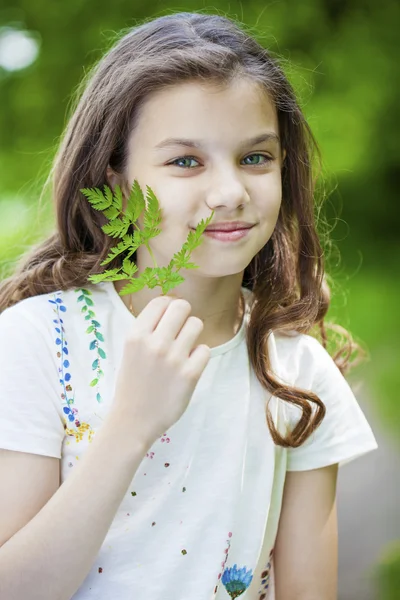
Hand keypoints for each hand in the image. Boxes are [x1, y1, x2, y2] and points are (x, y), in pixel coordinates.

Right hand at [111, 295, 210, 446]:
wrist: (133, 420)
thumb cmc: (133, 383)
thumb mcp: (131, 350)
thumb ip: (148, 328)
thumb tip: (172, 304)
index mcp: (136, 335)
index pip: (161, 301)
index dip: (169, 306)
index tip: (169, 319)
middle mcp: (154, 343)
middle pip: (182, 306)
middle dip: (183, 316)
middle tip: (180, 331)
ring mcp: (173, 359)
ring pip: (196, 324)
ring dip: (193, 335)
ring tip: (184, 349)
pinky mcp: (190, 375)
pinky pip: (205, 349)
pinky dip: (199, 356)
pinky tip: (188, 366)